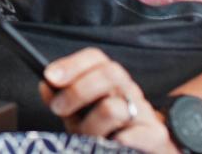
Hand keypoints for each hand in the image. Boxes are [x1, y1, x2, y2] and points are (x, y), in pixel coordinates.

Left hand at [41, 48, 177, 152]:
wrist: (145, 151)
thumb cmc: (105, 130)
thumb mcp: (79, 113)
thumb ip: (62, 99)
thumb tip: (46, 86)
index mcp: (110, 79)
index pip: (95, 58)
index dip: (71, 64)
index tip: (50, 76)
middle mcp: (128, 89)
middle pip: (109, 74)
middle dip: (78, 91)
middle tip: (59, 109)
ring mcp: (144, 111)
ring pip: (113, 108)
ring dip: (91, 127)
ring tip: (87, 138)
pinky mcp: (155, 134)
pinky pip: (130, 136)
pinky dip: (115, 142)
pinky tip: (109, 145)